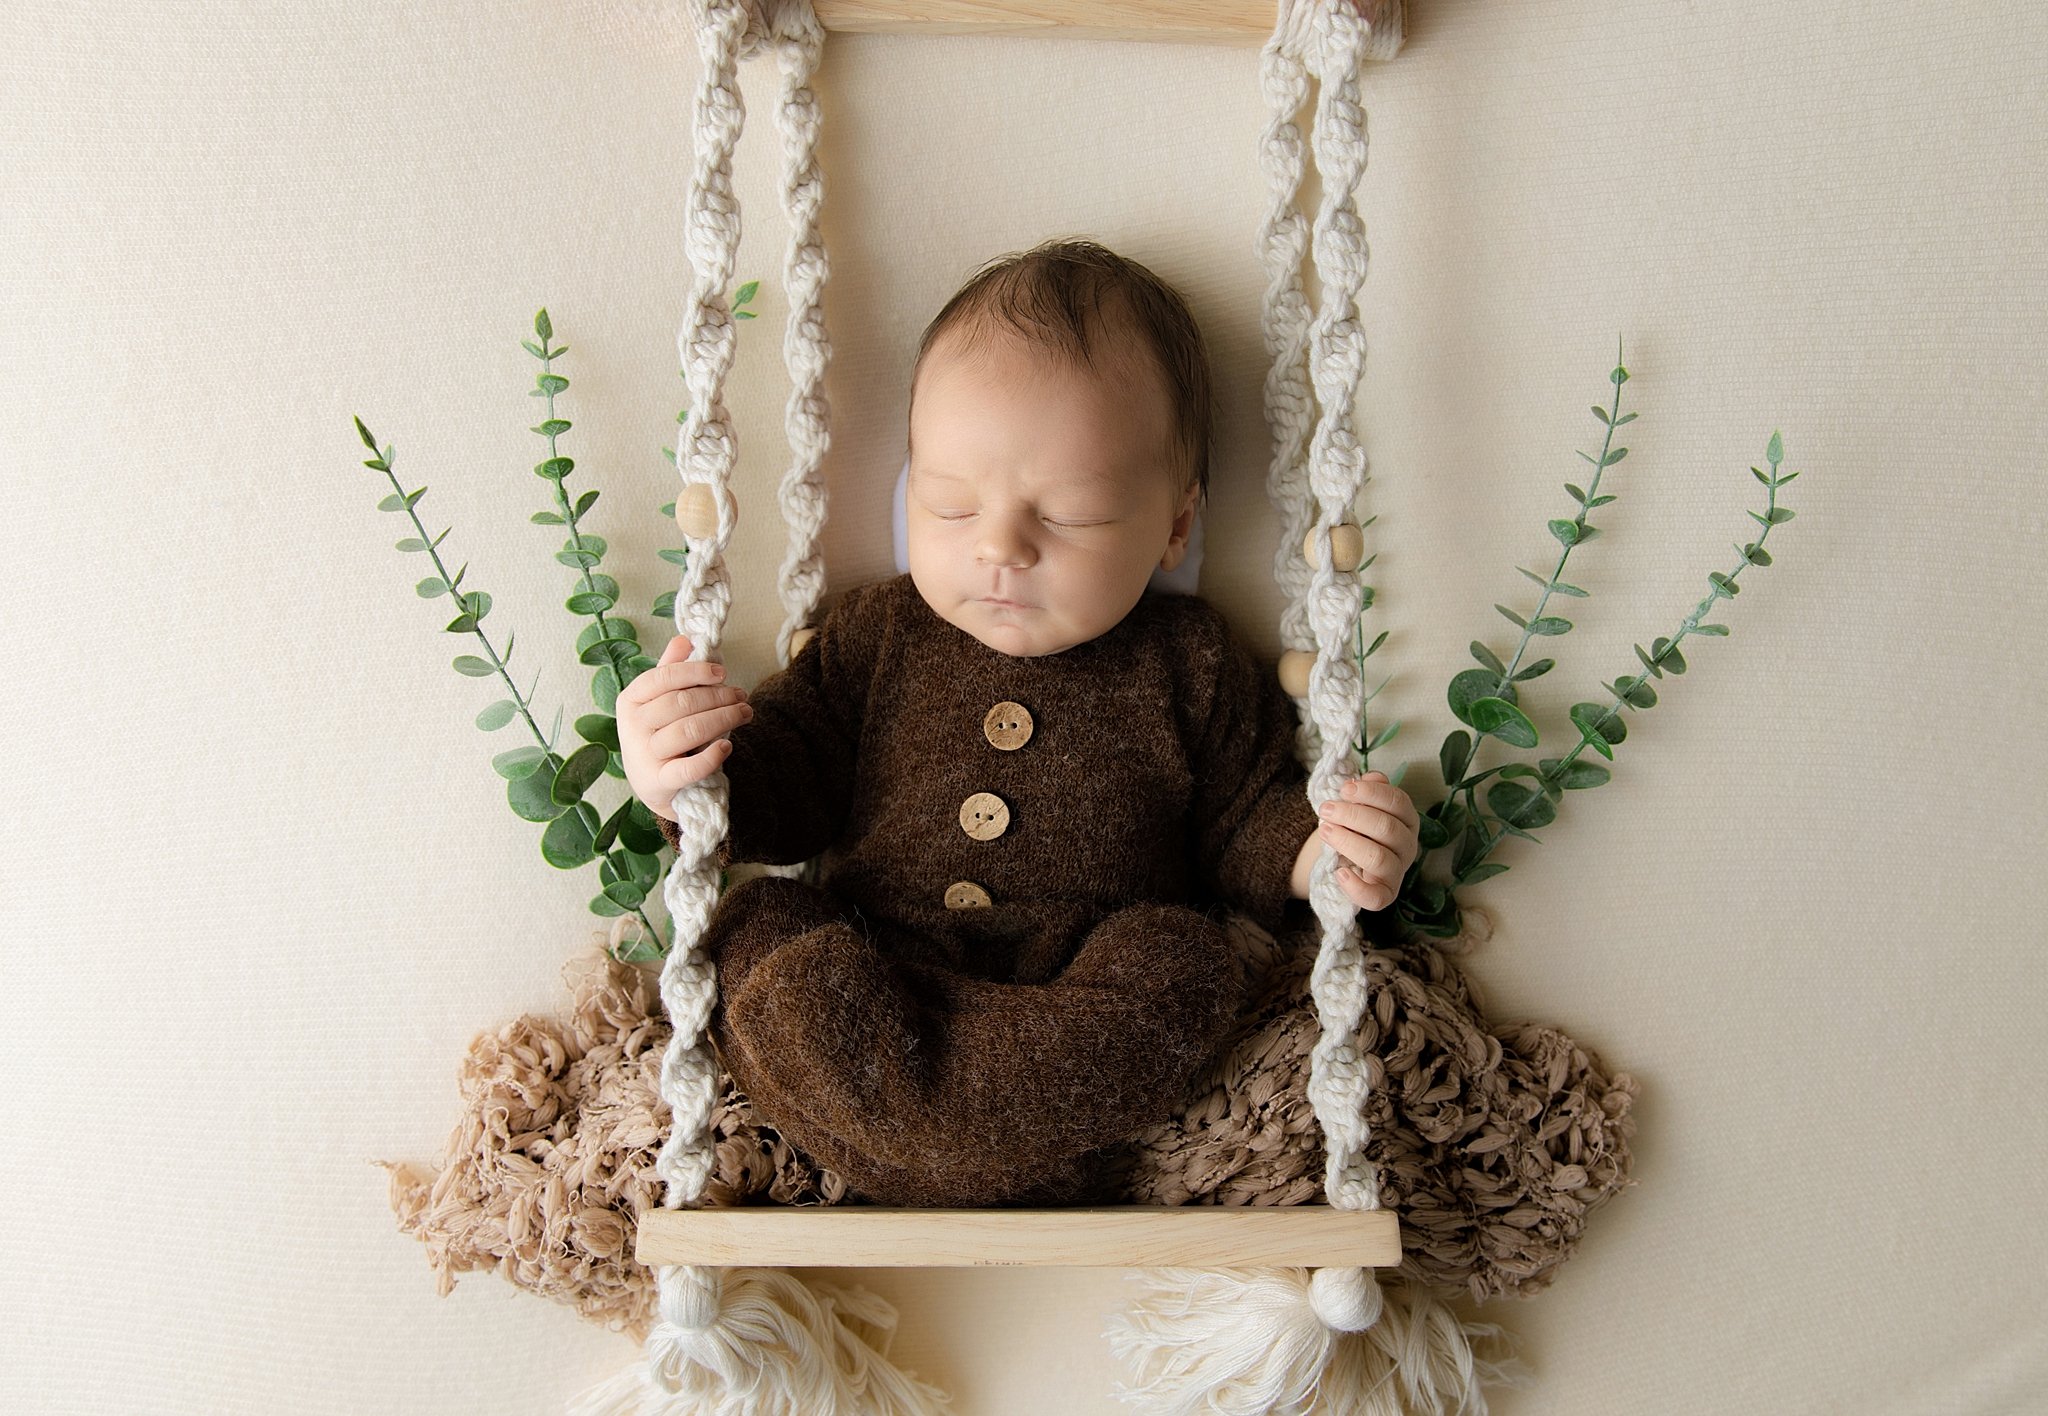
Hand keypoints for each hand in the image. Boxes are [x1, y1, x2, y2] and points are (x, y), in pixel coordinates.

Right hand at [615, 634, 753, 821]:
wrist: (650, 783)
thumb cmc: (659, 732)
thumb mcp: (659, 700)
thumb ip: (671, 669)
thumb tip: (685, 639)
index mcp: (631, 700)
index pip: (663, 677)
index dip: (695, 672)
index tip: (722, 673)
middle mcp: (633, 726)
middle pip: (681, 703)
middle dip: (718, 696)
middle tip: (741, 696)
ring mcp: (645, 756)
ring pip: (689, 730)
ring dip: (723, 718)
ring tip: (744, 713)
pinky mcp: (659, 782)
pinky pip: (689, 768)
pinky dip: (711, 757)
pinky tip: (727, 746)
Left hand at [1315, 770, 1420, 911]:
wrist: (1346, 859)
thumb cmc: (1355, 828)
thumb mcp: (1358, 805)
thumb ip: (1365, 791)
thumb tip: (1372, 777)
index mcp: (1406, 819)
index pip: (1398, 802)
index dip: (1371, 793)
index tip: (1344, 789)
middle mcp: (1408, 845)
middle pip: (1387, 828)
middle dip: (1352, 816)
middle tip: (1326, 810)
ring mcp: (1398, 872)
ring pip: (1379, 858)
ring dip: (1348, 842)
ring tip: (1325, 831)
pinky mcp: (1384, 895)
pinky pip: (1376, 897)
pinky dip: (1356, 886)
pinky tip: (1339, 872)